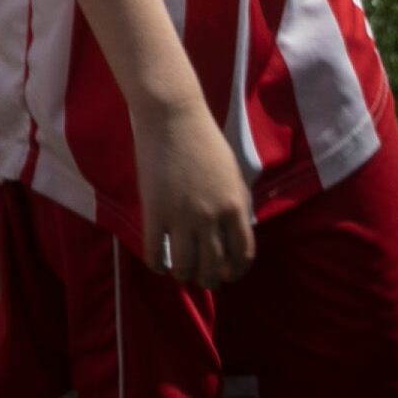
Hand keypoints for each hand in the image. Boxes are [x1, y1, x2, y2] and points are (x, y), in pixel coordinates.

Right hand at [129, 96, 259, 287]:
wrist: (171, 118)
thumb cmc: (205, 141)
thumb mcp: (233, 176)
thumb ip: (236, 205)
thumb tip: (232, 231)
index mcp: (236, 208)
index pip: (242, 255)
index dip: (236, 271)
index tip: (228, 274)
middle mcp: (212, 218)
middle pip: (214, 264)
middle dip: (209, 278)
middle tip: (203, 278)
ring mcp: (182, 216)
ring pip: (186, 263)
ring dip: (185, 275)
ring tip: (181, 274)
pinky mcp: (155, 210)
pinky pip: (156, 249)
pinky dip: (158, 263)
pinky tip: (158, 265)